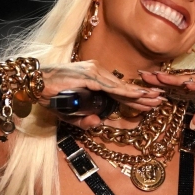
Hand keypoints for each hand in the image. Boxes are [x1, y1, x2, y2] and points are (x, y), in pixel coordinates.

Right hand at [41, 61, 164, 128]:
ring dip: (139, 95)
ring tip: (155, 100)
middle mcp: (96, 71)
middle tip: (160, 101)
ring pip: (121, 87)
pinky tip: (139, 95)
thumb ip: (84, 120)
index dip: (135, 96)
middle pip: (123, 87)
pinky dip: (126, 92)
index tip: (150, 101)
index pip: (118, 89)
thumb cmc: (50, 95)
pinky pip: (111, 87)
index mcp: (94, 77)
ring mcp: (93, 72)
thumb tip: (98, 123)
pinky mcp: (89, 76)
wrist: (34, 83)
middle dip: (143, 95)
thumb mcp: (69, 113)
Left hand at [138, 40, 194, 127]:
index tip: (145, 84)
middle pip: (176, 78)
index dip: (161, 84)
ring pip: (188, 77)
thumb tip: (193, 125)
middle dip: (158, 78)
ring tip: (155, 78)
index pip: (177, 83)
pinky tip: (186, 84)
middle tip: (140, 76)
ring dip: (172, 78)